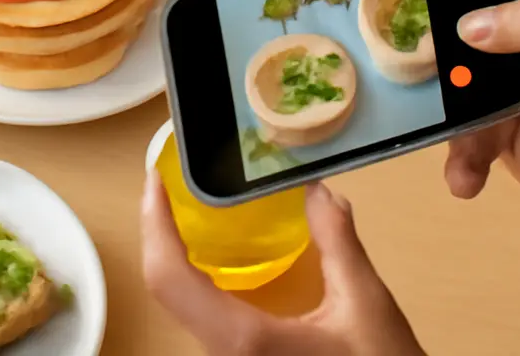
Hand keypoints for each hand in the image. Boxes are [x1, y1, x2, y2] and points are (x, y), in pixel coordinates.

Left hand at [142, 172, 424, 354]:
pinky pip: (201, 321)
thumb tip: (317, 190)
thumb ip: (337, 241)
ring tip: (187, 213)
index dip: (153, 226)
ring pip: (181, 308)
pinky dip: (197, 283)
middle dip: (162, 234)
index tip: (155, 182)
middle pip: (167, 290)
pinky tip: (214, 260)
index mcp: (243, 339)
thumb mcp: (366, 304)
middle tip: (171, 187)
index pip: (169, 278)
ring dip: (176, 259)